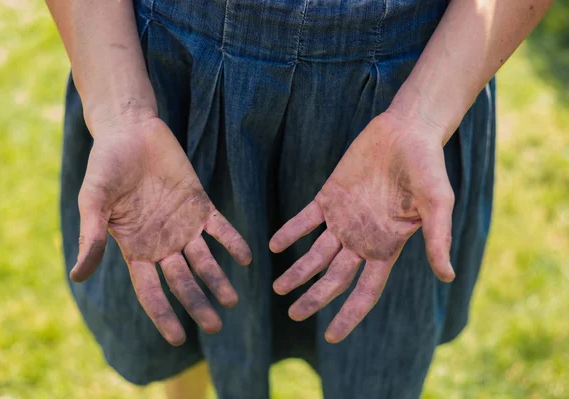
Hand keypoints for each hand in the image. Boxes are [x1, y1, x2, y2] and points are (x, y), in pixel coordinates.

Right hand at [71, 111, 251, 345]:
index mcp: (136, 249)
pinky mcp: (201, 204)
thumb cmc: (106, 166)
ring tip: (233, 299)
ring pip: (205, 260)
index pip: (152, 291)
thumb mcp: (94, 201)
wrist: (131, 131)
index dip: (163, 315)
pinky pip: (220, 228)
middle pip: (183, 282)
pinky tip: (246, 257)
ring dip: (219, 280)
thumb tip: (77, 276)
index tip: (178, 339)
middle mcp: (163, 244)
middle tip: (216, 325)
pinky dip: (233, 242)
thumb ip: (91, 237)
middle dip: (198, 304)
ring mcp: (184, 226)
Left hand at [270, 111, 455, 342]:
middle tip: (292, 313)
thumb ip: (437, 238)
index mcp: (386, 247)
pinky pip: (305, 219)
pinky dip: (291, 231)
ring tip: (277, 287)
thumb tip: (447, 276)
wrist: (407, 131)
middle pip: (334, 278)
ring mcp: (343, 219)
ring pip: (315, 253)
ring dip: (297, 270)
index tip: (331, 337)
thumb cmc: (427, 167)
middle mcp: (361, 238)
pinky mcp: (329, 196)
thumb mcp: (437, 203)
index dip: (349, 315)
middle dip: (314, 297)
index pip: (365, 291)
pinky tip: (274, 244)